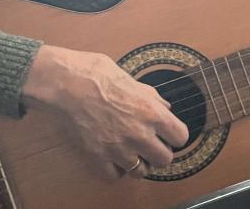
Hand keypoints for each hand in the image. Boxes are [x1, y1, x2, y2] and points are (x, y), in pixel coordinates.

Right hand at [23, 45, 188, 179]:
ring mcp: (118, 149)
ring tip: (132, 149)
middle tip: (151, 142)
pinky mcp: (98, 158)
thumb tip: (165, 108)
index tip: (169, 132)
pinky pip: (115, 176)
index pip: (181, 137)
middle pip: (164, 160)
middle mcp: (139, 134)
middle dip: (160, 151)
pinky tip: (114, 156)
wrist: (68, 84)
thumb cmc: (99, 74)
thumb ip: (151, 97)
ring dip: (139, 162)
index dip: (176, 134)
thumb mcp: (132, 79)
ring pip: (141, 172)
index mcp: (151, 112)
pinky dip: (116, 169)